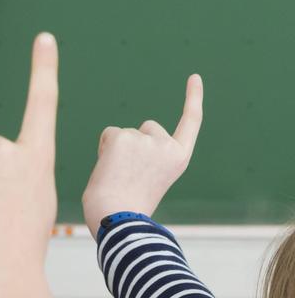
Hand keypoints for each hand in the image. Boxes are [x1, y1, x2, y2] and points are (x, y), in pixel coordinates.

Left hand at [81, 75, 202, 235]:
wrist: (118, 220)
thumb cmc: (129, 209)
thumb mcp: (149, 180)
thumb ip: (146, 158)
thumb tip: (119, 144)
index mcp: (178, 159)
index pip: (190, 123)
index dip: (192, 98)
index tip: (194, 77)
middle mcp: (166, 146)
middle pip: (147, 128)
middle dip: (136, 144)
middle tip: (130, 175)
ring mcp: (145, 139)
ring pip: (125, 134)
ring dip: (117, 151)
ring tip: (118, 177)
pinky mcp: (122, 137)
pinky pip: (108, 134)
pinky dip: (104, 149)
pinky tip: (108, 169)